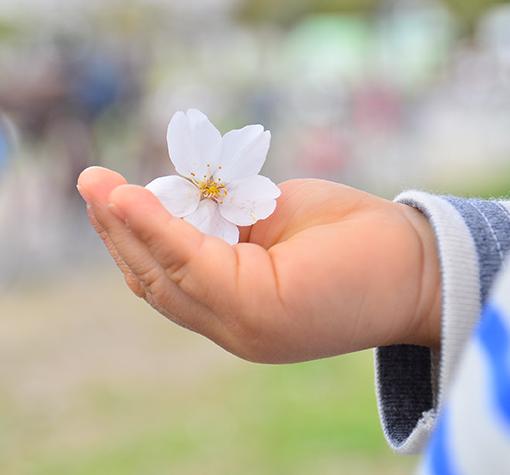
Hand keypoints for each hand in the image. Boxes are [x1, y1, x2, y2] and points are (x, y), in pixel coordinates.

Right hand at [78, 166, 441, 363]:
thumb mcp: (270, 221)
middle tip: (89, 183)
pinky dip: (158, 230)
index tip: (106, 195)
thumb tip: (176, 197)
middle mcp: (231, 325)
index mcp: (234, 306)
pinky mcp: (258, 312)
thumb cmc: (351, 238)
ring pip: (164, 275)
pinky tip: (130, 197)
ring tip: (96, 186)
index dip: (130, 237)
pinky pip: (192, 265)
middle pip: (153, 280)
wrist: (421, 262)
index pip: (166, 277)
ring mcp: (243, 326)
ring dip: (126, 228)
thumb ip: (221, 220)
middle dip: (116, 231)